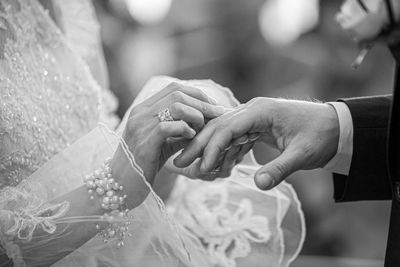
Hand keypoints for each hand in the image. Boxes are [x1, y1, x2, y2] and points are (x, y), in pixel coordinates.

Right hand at [122, 82, 224, 182]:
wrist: (120, 186)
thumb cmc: (144, 164)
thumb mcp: (165, 143)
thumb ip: (181, 131)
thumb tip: (206, 122)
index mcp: (143, 109)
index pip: (173, 88)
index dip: (197, 93)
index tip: (213, 106)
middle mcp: (140, 113)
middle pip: (177, 94)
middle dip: (202, 103)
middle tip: (218, 115)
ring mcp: (140, 126)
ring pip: (175, 106)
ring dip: (196, 115)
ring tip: (202, 128)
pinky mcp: (144, 143)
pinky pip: (169, 126)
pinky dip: (185, 129)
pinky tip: (191, 137)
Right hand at [174, 97, 339, 189]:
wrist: (336, 127)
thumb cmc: (321, 136)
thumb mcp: (303, 154)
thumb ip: (280, 169)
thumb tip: (257, 185)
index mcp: (261, 110)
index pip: (228, 126)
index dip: (212, 147)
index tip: (200, 167)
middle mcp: (253, 111)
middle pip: (219, 127)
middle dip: (199, 146)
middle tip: (179, 162)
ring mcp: (254, 118)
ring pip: (223, 133)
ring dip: (209, 151)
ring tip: (194, 169)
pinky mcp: (256, 127)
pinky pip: (235, 140)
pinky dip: (225, 154)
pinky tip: (218, 168)